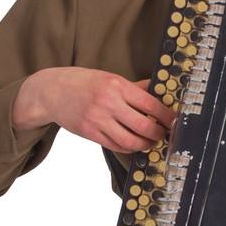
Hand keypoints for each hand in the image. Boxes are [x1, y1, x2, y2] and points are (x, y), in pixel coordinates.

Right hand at [13, 67, 171, 151]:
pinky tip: (134, 143)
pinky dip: (129, 148)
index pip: (150, 104)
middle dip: (159, 133)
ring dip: (146, 144)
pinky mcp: (90, 133)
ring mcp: (98, 120)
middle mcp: (108, 102)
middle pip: (144, 126)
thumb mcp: (109, 78)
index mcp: (116, 85)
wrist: (51, 90)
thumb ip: (133, 87)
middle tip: (164, 134)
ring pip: (131, 141)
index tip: (174, 121)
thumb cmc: (82, 82)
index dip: (167, 116)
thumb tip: (159, 91)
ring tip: (150, 141)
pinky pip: (116, 146)